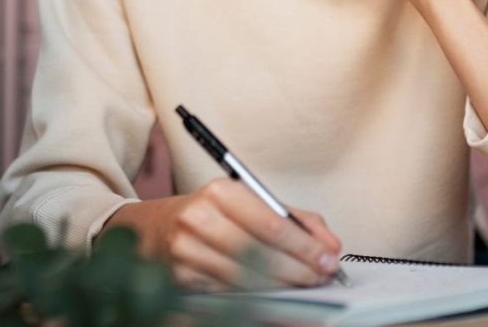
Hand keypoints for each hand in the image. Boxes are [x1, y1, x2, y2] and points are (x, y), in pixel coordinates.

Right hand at [104, 178, 341, 290]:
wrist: (157, 227)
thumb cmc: (214, 213)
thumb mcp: (252, 202)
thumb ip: (295, 220)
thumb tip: (330, 246)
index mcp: (220, 191)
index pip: (270, 223)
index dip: (304, 246)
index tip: (329, 258)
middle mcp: (198, 219)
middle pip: (258, 253)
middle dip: (297, 269)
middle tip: (321, 276)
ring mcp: (185, 252)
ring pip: (244, 278)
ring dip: (280, 286)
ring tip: (303, 285)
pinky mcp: (180, 280)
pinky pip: (227, 293)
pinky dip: (256, 297)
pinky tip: (274, 294)